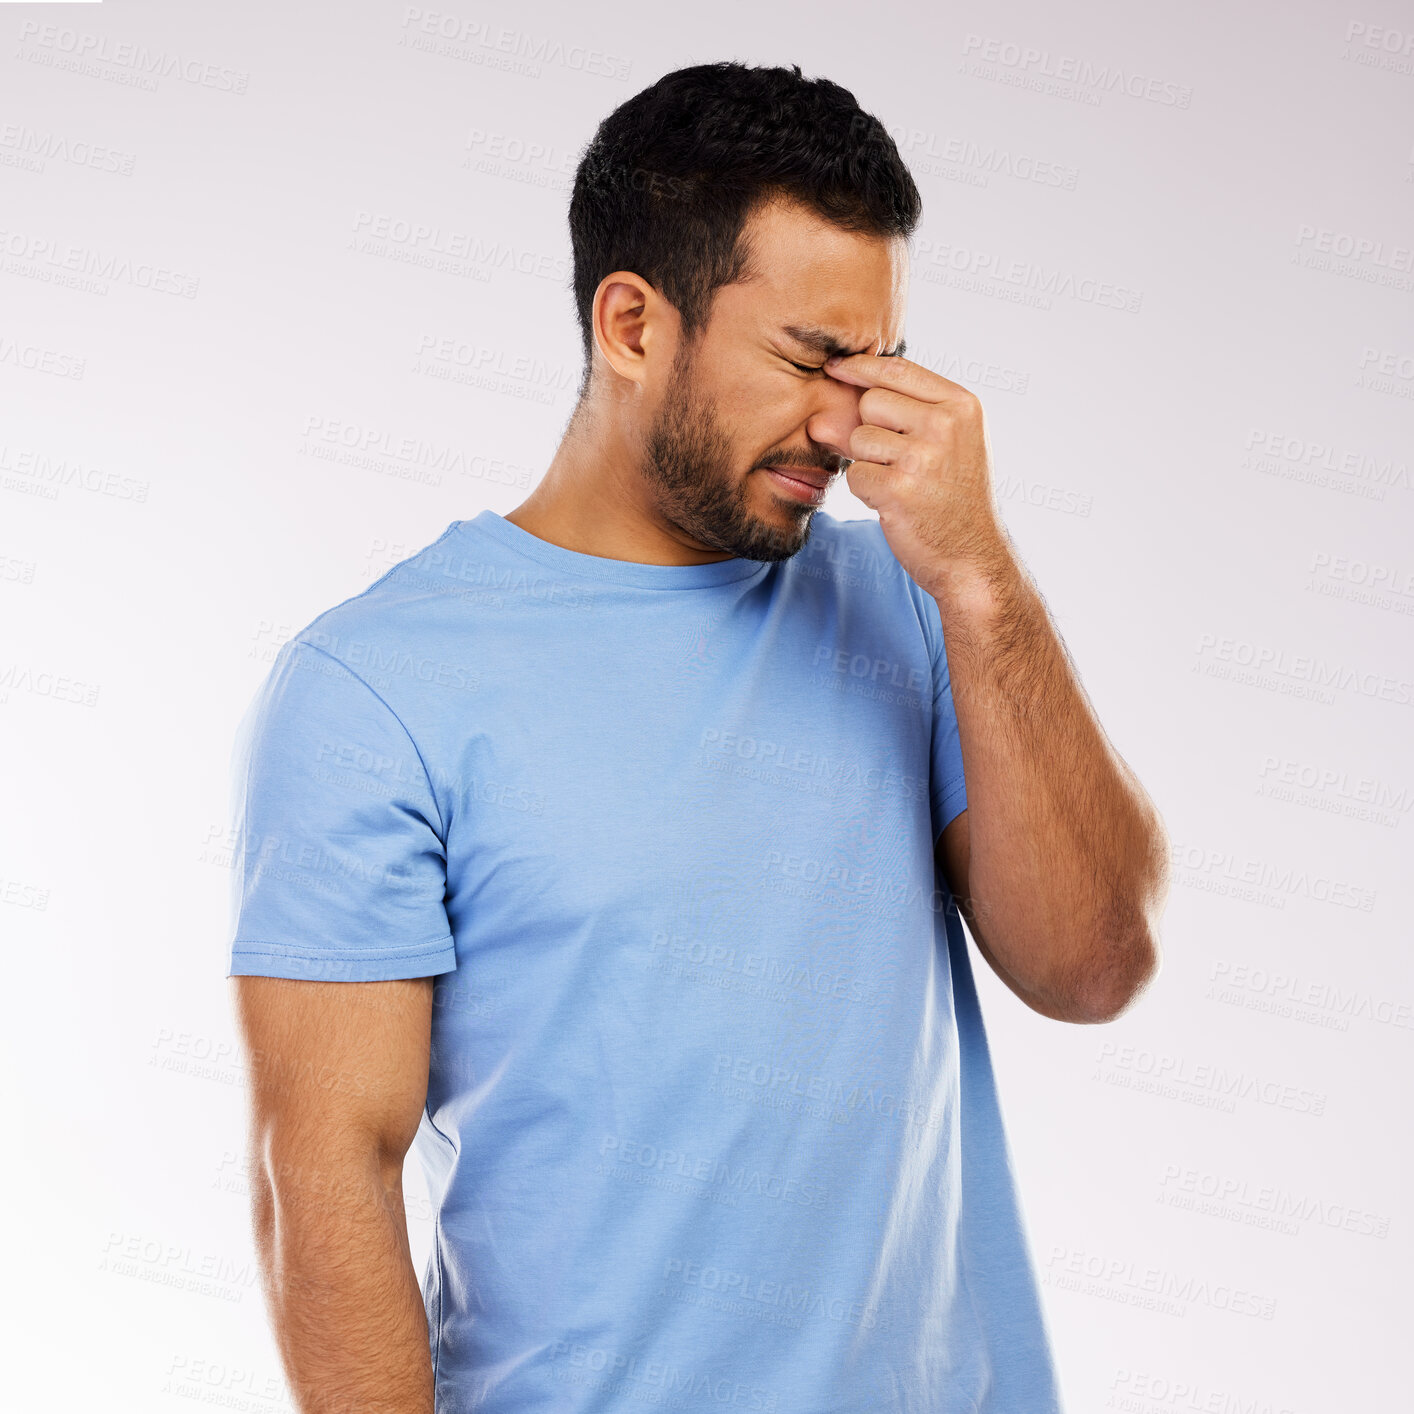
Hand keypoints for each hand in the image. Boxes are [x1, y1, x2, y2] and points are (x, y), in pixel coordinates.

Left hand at [824, 353, 1011, 598]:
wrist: (974, 558)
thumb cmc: (954, 498)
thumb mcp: (944, 446)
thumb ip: (894, 419)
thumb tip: (820, 417)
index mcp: (962, 405)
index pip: (897, 369)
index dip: (860, 367)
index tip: (835, 367)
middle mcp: (945, 425)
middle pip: (871, 402)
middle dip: (870, 430)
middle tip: (898, 460)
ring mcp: (922, 457)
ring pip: (858, 439)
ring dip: (868, 463)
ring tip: (901, 483)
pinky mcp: (898, 490)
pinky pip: (855, 475)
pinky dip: (866, 491)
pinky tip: (895, 504)